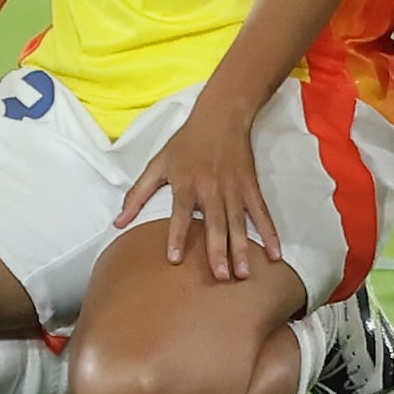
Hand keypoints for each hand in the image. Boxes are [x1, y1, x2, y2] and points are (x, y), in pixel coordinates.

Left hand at [125, 106, 276, 283]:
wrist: (220, 116)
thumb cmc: (185, 143)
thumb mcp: (158, 164)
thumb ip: (138, 195)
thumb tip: (118, 222)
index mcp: (186, 183)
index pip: (181, 212)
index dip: (177, 234)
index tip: (174, 259)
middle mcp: (211, 188)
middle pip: (215, 222)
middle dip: (218, 250)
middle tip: (220, 277)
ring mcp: (233, 188)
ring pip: (239, 223)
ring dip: (242, 248)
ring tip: (243, 274)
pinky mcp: (250, 187)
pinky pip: (261, 213)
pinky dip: (270, 233)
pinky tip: (275, 255)